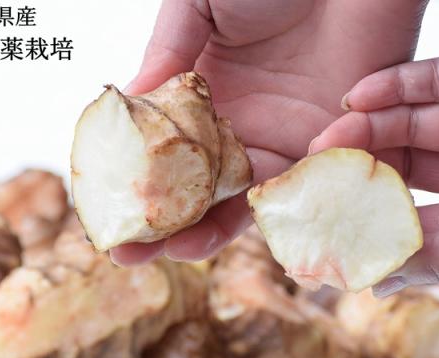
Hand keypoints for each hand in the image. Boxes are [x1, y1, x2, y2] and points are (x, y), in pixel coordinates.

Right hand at [111, 0, 427, 265]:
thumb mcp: (201, 2)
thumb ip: (168, 50)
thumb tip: (127, 99)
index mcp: (207, 96)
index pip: (167, 153)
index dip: (137, 183)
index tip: (105, 211)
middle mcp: (244, 127)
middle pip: (201, 190)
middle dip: (166, 223)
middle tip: (128, 252)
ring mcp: (287, 141)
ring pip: (249, 202)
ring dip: (215, 230)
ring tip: (180, 250)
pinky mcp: (334, 148)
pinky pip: (307, 189)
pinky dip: (280, 204)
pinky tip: (244, 220)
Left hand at [310, 40, 438, 295]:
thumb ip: (438, 261)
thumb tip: (377, 283)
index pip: (412, 216)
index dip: (369, 215)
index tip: (326, 216)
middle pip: (402, 166)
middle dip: (361, 166)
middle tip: (319, 167)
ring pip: (409, 121)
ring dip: (367, 127)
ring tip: (332, 135)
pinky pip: (431, 78)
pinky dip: (392, 85)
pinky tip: (357, 97)